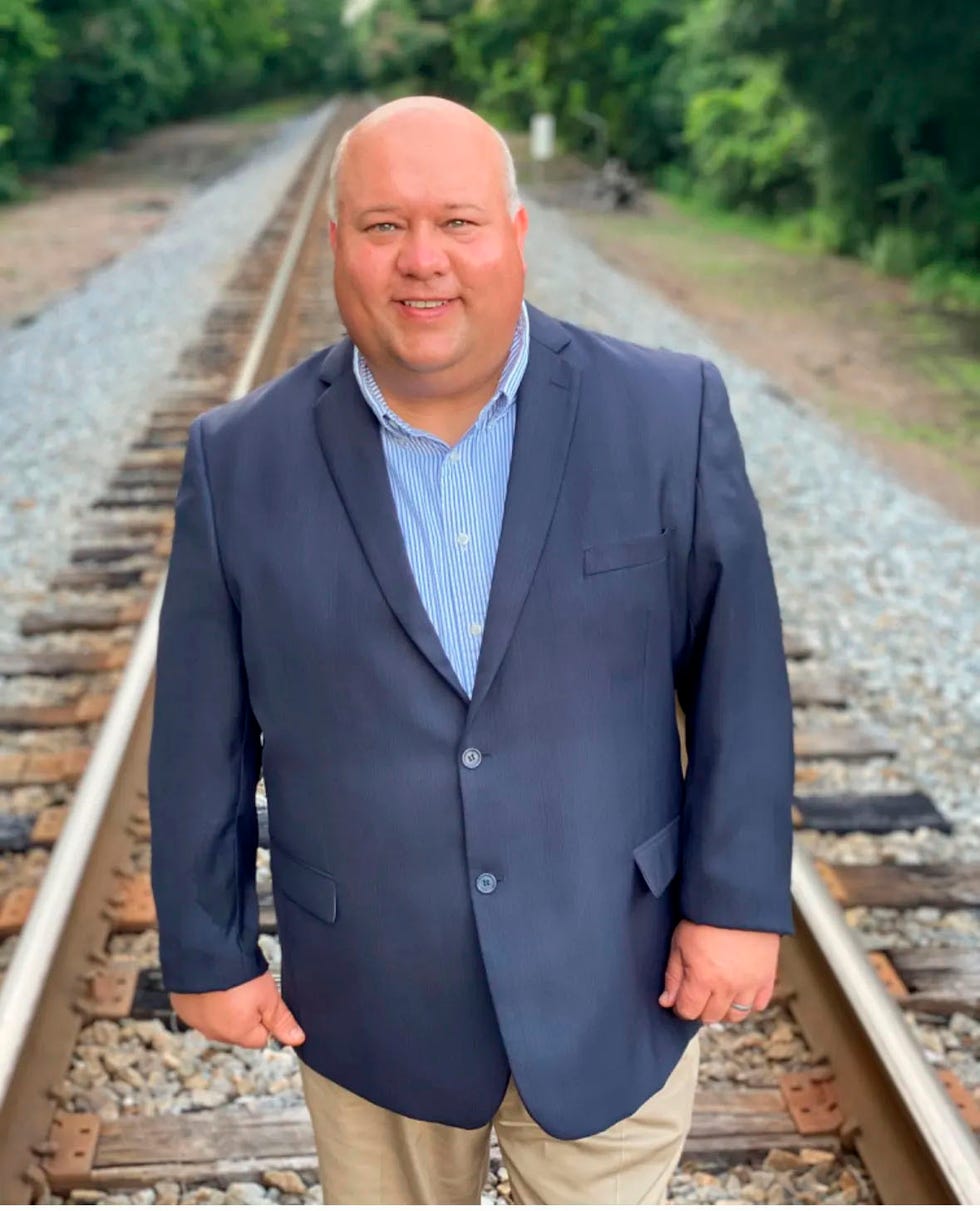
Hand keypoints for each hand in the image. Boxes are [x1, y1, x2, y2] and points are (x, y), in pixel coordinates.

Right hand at [170, 971, 305, 1048]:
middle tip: (247, 989)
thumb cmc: (238, 973)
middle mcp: (214, 1033)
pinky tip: (212, 984)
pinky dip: (206, 1000)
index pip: (261, 1038)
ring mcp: (196, 1021)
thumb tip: (296, 1039)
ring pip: (218, 1020)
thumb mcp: (269, 996)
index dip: (267, 1019)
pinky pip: (199, 1009)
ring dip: (224, 1007)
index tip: (266, 1001)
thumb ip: (282, 1020)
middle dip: (245, 1013)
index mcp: (237, 1034)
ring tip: (229, 984)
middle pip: (238, 1030)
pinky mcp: (182, 1007)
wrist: (205, 952)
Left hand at [658, 920, 778, 1022]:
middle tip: (699, 993)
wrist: (738, 899)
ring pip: (737, 1015)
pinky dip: (749, 1001)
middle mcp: (727, 987)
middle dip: (701, 1008)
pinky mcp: (767, 977)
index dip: (681, 1007)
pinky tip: (739, 989)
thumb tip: (667, 1001)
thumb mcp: (679, 943)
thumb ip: (673, 976)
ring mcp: (750, 984)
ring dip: (725, 1009)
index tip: (681, 997)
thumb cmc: (704, 918)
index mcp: (702, 979)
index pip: (689, 1011)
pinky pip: (759, 1004)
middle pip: (712, 1016)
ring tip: (719, 993)